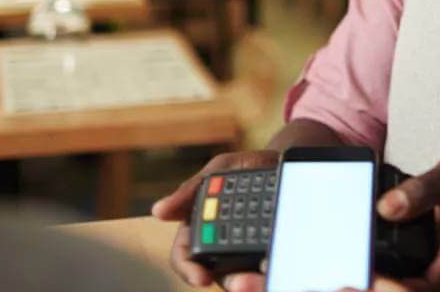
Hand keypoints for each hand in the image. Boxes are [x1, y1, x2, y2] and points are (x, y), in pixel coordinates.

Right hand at [151, 149, 280, 290]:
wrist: (281, 161)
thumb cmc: (243, 168)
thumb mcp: (218, 169)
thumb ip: (191, 189)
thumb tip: (158, 211)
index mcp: (201, 230)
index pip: (186, 258)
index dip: (189, 271)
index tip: (200, 278)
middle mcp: (223, 247)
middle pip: (220, 276)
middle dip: (233, 283)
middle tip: (244, 283)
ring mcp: (249, 254)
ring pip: (247, 279)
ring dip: (255, 284)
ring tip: (264, 278)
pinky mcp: (273, 254)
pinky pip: (271, 270)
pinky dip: (275, 272)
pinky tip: (280, 266)